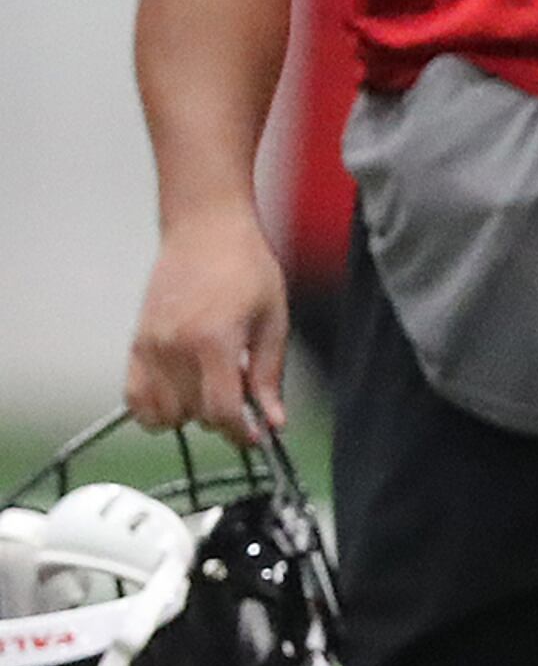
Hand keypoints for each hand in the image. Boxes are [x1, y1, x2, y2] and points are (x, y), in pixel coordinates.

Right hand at [128, 209, 289, 442]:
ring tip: (210, 390)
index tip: (255, 435)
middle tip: (241, 398)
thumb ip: (269, 375)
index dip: (241, 432)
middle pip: (192, 415)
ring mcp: (149, 346)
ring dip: (188, 413)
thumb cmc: (246, 268)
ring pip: (161, 413)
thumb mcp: (273, 322)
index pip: (220, 411)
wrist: (205, 231)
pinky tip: (179, 395)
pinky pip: (134, 396)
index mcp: (213, 342)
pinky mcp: (135, 342)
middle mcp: (174, 347)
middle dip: (221, 417)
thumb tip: (274, 420)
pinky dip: (154, 408)